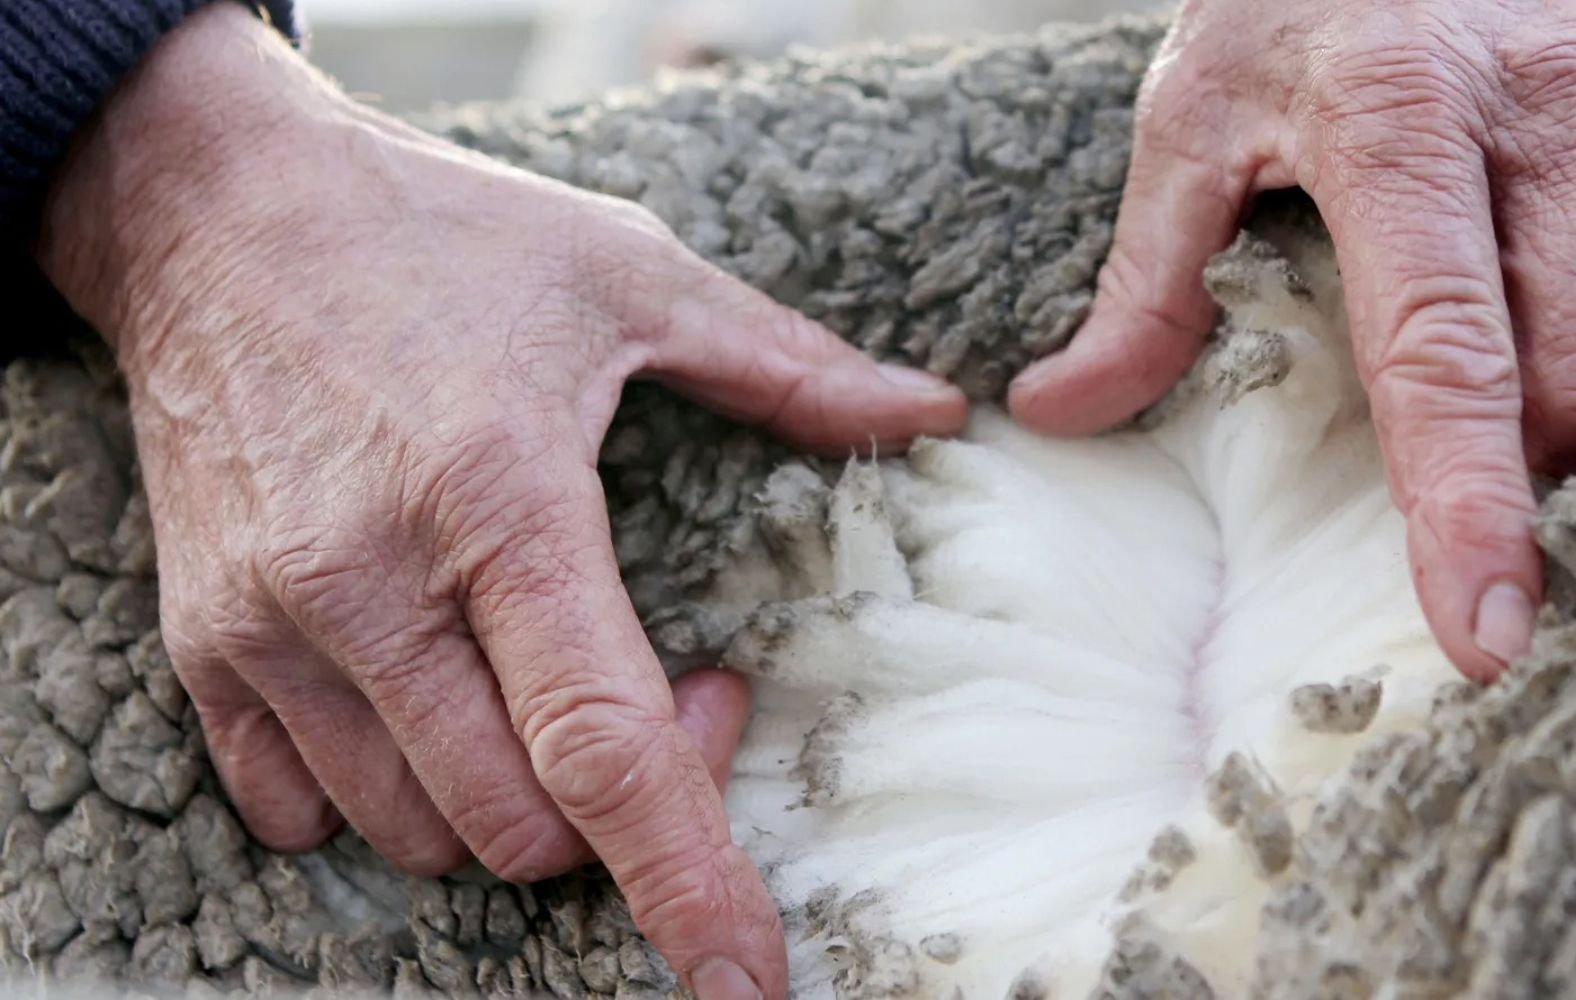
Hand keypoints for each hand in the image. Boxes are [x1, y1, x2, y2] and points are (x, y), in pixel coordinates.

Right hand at [35, 7, 965, 997]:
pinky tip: (433, 696)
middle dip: (620, 809)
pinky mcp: (200, 641)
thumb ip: (785, 365)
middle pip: (515, 825)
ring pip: (416, 833)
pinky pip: (295, 808)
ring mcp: (270, 626)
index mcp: (497, 500)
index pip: (599, 745)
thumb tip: (926, 409)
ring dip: (511, 801)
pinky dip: (386, 794)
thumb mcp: (628, 272)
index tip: (743, 975)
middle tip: (676, 686)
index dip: (683, 876)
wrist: (212, 207)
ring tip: (547, 677)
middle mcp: (369, 586)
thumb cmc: (437, 235)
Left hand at [1011, 0, 1575, 678]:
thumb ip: (1141, 276)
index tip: (1482, 627)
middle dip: (1547, 477)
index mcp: (1398, 122)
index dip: (1467, 503)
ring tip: (1543, 463)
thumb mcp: (1192, 116)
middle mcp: (1545, 110)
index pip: (1443, 353)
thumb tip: (1061, 408)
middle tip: (1497, 548)